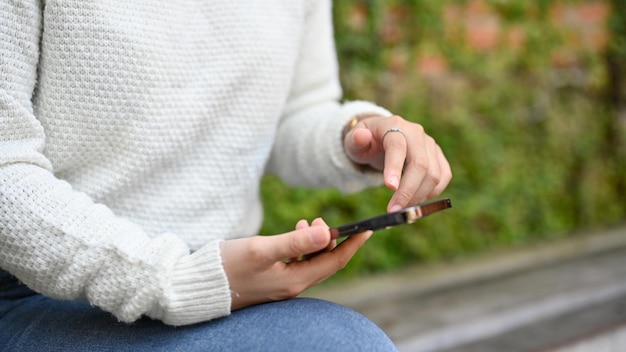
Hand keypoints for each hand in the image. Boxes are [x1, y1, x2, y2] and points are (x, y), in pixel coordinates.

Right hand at [220, 218, 371, 310]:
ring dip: (316, 243)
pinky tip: (293, 235)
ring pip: (311, 263)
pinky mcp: (271, 280)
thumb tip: (326, 232)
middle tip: (325, 220)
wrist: (199, 286)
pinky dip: (301, 248)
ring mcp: (281, 285)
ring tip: (308, 223)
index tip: (367, 229)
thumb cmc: (228, 266)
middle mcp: (292, 286)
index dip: (352, 244)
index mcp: (295, 281)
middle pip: (325, 263)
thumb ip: (294, 242)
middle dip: (333, 241)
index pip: (333, 261)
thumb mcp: (261, 249)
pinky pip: (297, 264)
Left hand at [343, 115, 451, 211]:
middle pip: (420, 164)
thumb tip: (362, 137)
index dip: (394, 168)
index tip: (390, 188)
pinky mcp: (438, 156)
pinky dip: (432, 192)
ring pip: (434, 174)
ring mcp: (430, 144)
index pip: (398, 147)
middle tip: (393, 210)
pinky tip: (416, 200)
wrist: (380, 139)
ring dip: (419, 196)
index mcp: (394, 126)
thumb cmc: (366, 142)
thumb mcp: (353, 140)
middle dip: (407, 191)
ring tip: (401, 208)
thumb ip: (355, 140)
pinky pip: (444, 176)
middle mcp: (416, 133)